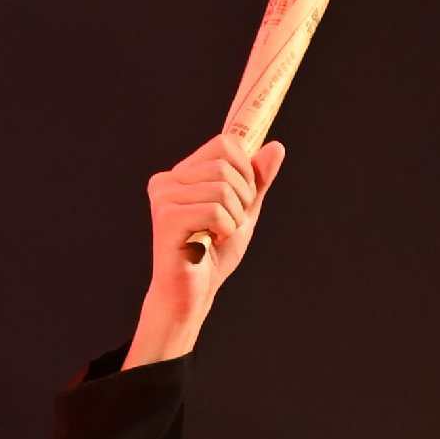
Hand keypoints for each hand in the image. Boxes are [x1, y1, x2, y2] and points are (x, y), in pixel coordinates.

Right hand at [127, 133, 287, 366]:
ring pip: (222, 189)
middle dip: (242, 199)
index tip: (238, 202)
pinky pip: (215, 211)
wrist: (192, 294)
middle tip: (227, 224)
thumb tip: (277, 147)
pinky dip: (224, 230)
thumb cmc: (213, 254)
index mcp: (180, 174)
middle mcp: (166, 180)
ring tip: (216, 235)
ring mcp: (163, 198)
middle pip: (225, 165)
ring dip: (233, 218)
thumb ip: (258, 180)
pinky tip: (208, 244)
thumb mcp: (244, 211)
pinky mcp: (166, 218)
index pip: (225, 144)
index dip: (245, 172)